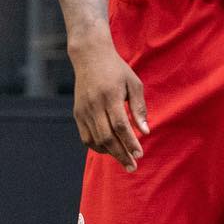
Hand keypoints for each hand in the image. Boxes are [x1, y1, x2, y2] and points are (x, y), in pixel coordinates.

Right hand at [71, 36, 148, 171]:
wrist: (90, 57)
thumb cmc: (117, 70)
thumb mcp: (134, 84)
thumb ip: (139, 108)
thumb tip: (145, 132)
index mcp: (110, 96)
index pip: (121, 126)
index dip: (130, 142)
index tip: (140, 154)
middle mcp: (94, 105)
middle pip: (107, 137)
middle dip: (121, 154)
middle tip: (133, 167)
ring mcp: (84, 110)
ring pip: (95, 140)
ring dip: (110, 153)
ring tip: (124, 159)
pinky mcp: (77, 113)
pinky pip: (86, 137)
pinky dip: (97, 147)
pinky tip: (109, 150)